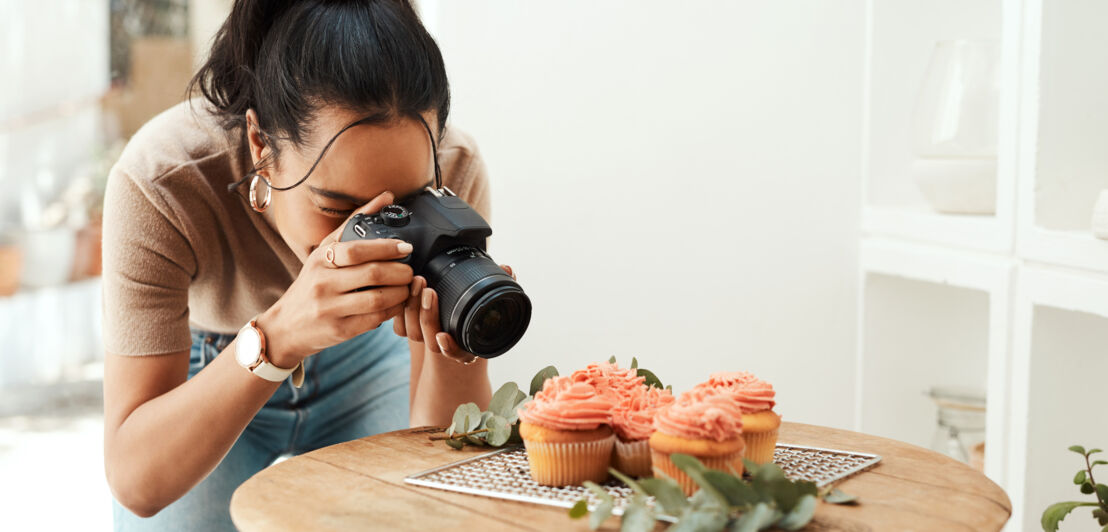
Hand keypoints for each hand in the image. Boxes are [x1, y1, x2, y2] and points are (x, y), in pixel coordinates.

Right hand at [258, 191, 414, 366]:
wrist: (285, 326)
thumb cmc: (311, 284)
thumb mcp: (325, 251)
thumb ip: (355, 223)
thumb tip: (387, 197)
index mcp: (320, 260)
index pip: (356, 250)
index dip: (386, 247)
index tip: (406, 247)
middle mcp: (323, 283)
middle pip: (372, 274)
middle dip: (400, 272)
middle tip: (411, 271)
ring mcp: (330, 309)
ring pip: (377, 299)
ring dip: (400, 293)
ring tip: (408, 287)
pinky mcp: (339, 330)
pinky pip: (374, 320)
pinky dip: (392, 311)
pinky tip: (397, 304)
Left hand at [394, 264, 515, 364]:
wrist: (454, 314)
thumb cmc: (472, 306)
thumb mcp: (488, 296)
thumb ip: (501, 284)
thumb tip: (507, 269)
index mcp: (466, 346)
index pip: (457, 353)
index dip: (449, 348)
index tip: (442, 336)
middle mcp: (445, 347)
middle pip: (430, 341)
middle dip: (427, 315)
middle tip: (428, 289)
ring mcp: (426, 340)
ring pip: (412, 332)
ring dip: (412, 306)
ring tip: (418, 281)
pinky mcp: (409, 330)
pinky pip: (399, 327)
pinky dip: (399, 309)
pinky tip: (403, 288)